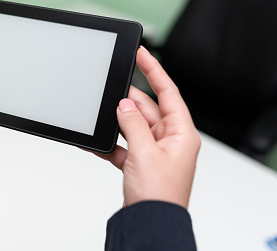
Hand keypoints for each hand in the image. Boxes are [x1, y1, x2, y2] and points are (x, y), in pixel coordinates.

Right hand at [94, 47, 200, 208]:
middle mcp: (169, 140)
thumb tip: (124, 104)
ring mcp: (153, 151)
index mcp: (181, 133)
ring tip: (101, 116)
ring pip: (132, 125)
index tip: (142, 52)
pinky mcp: (139, 162)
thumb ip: (133, 123)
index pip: (168, 92)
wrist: (150, 224)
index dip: (154, 70)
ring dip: (117, 122)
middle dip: (128, 100)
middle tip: (111, 90)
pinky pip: (122, 144)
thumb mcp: (144, 152)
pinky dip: (109, 142)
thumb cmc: (159, 196)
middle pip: (147, 108)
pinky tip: (95, 140)